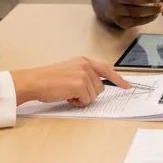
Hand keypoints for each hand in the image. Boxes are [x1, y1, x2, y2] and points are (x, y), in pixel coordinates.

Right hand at [11, 57, 129, 105]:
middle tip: (74, 93)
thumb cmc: (48, 79)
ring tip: (68, 93)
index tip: (127, 86)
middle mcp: (85, 65)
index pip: (106, 69)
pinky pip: (87, 100)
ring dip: (82, 99)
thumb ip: (84, 74)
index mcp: (83, 61)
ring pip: (94, 95)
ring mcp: (83, 74)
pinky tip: (67, 97)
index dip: (118, 79)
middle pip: (100, 87)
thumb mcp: (69, 70)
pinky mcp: (80, 84)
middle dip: (90, 94)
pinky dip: (78, 102)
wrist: (35, 81)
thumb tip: (97, 87)